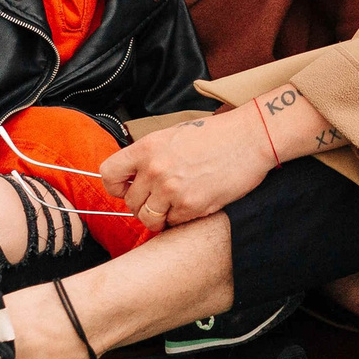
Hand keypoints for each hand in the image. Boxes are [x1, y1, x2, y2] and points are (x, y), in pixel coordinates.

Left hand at [99, 112, 272, 231]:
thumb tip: (133, 176)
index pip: (108, 174)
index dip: (116, 186)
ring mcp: (173, 190)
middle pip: (130, 203)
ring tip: (173, 206)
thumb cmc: (215, 135)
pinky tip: (193, 202)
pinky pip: (174, 223)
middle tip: (159, 198)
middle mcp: (155, 169)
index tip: (126, 188)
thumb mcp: (173, 135)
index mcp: (147, 148)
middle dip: (142, 204)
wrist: (249, 139)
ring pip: (148, 218)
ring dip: (158, 216)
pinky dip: (181, 218)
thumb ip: (150, 155)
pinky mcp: (192, 206)